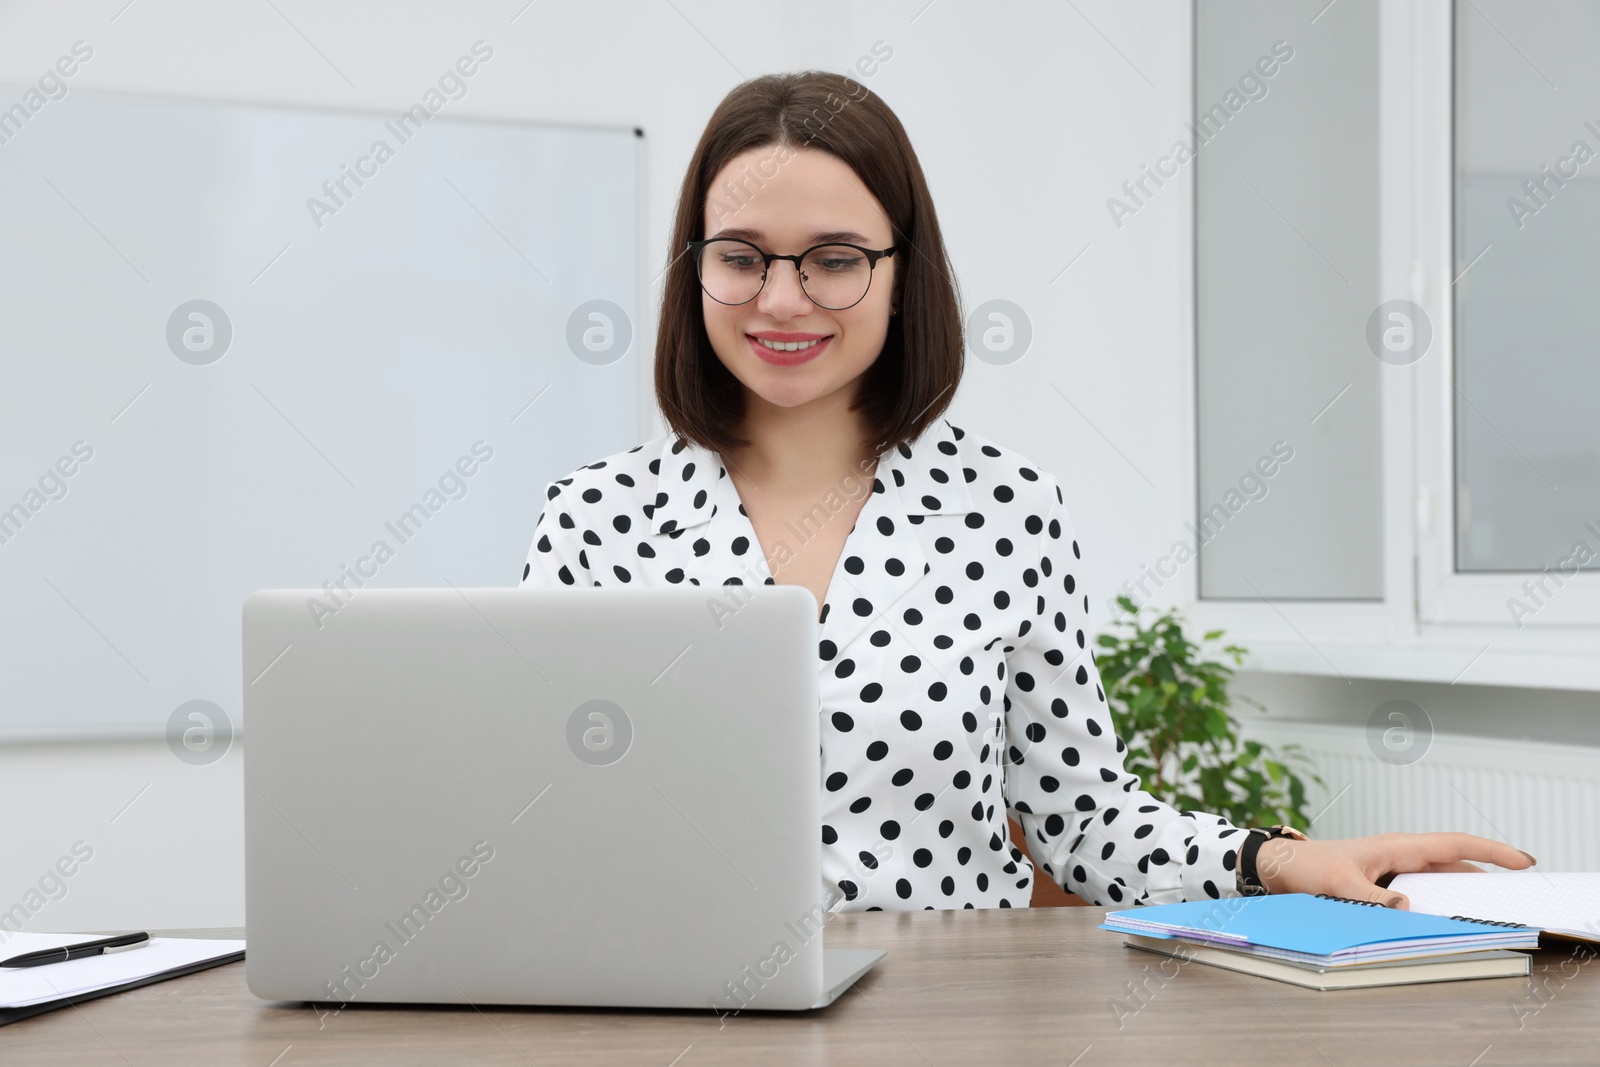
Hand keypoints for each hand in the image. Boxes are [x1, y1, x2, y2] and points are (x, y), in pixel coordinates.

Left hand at [1254, 832, 1536, 908]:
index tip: (1523, 861)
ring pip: (1441, 879)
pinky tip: (1448, 918)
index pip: (1454, 845)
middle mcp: (1401, 855)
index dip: (1491, 852)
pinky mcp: (1386, 884)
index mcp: (1397, 847)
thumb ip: (1371, 898)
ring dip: (1464, 890)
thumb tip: (1406, 908)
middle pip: (1455, 864)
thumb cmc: (1308, 868)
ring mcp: (1395, 869)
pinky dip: (1440, 902)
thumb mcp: (1338, 885)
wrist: (1282, 868)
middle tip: (1518, 893)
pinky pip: (1423, 892)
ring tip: (1490, 909)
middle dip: (1488, 874)